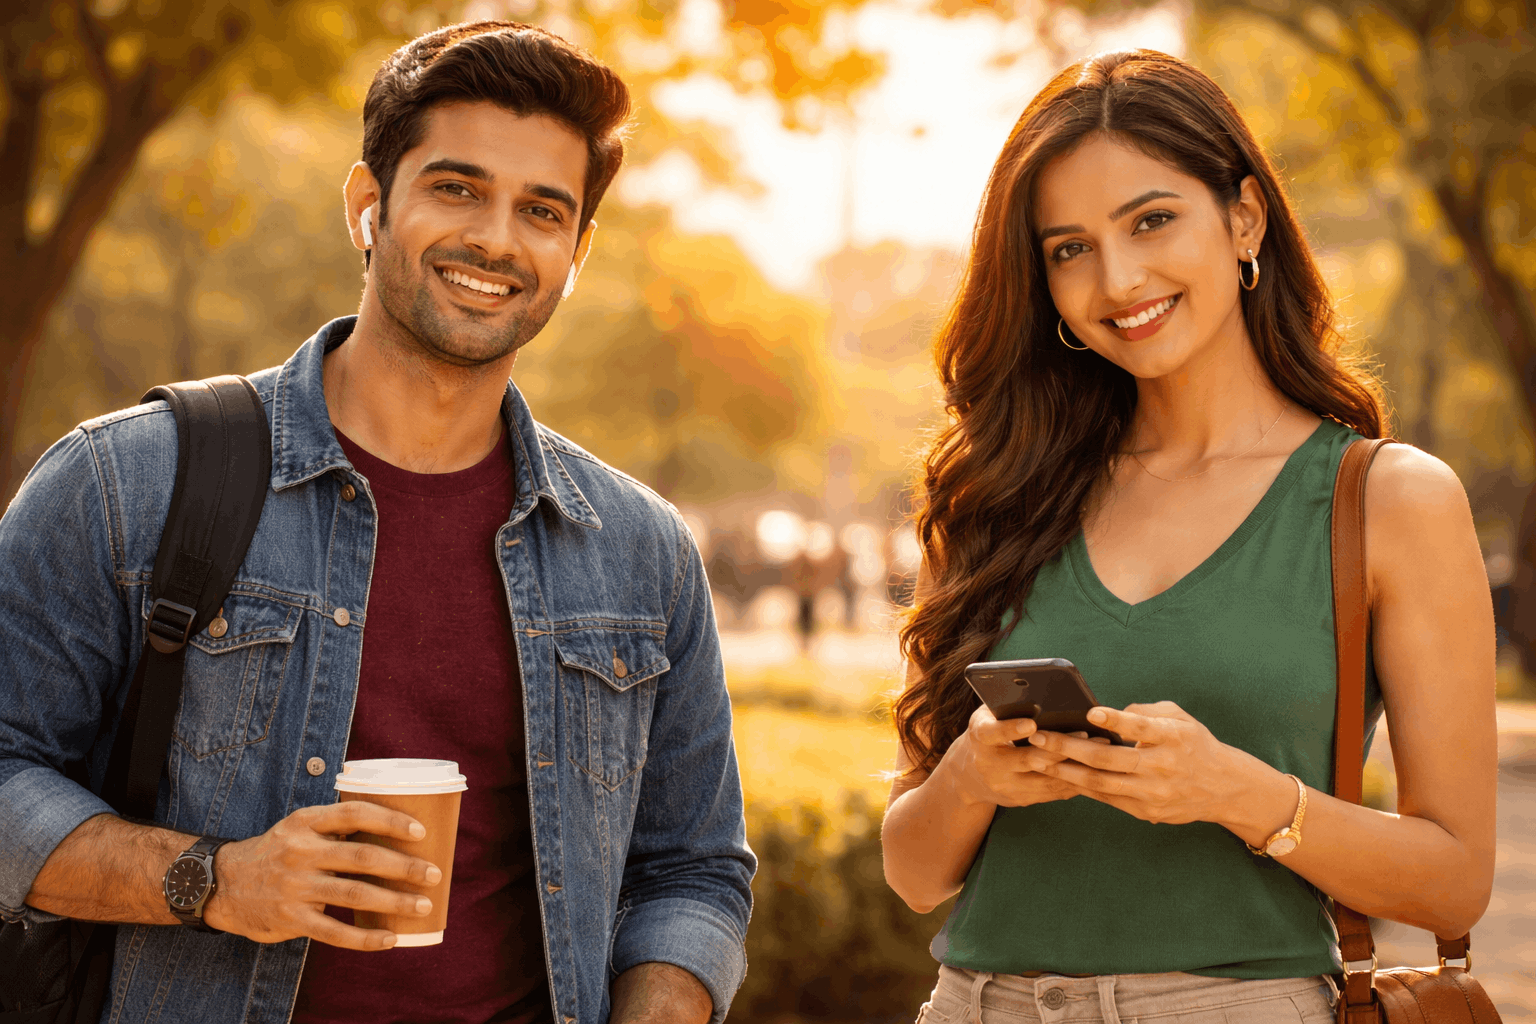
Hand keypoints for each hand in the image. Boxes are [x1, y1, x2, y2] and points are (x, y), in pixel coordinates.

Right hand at [202, 801, 443, 950]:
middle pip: (362, 856)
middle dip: (404, 867)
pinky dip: (366, 937)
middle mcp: (300, 851)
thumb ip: (336, 827)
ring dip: (395, 902)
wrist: (223, 885)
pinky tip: (391, 938)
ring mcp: (295, 887)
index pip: (354, 813)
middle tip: (434, 874)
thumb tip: (395, 831)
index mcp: (306, 822)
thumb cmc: (277, 852)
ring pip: (355, 894)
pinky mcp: (291, 919)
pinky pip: (335, 931)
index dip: (390, 821)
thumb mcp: (299, 828)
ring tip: (423, 906)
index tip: (420, 832)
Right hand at [943, 703, 1090, 808]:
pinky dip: (1074, 781)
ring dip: (1075, 766)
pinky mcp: (1020, 800)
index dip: (1011, 729)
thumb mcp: (988, 716)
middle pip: (1027, 760)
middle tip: (1086, 735)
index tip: (1032, 724)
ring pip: (1045, 780)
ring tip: (1100, 750)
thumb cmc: (988, 732)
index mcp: (979, 738)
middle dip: (1058, 749)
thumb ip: (1007, 707)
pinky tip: (1093, 769)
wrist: (969, 774)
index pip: (992, 734)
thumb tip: (1042, 692)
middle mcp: (990, 765)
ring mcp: (1005, 787)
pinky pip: (1051, 793)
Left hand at [1027, 701, 1256, 825]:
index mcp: (1173, 737)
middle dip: (1069, 747)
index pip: (1142, 728)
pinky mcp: (1147, 811)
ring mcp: (1154, 793)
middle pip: (1110, 759)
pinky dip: (1080, 787)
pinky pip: (1107, 798)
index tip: (1091, 713)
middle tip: (1038, 737)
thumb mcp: (1179, 718)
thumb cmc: (1193, 744)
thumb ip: (1145, 712)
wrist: (1223, 788)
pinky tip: (1058, 776)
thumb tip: (1108, 713)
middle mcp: (1163, 767)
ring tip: (1037, 759)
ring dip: (1065, 771)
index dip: (1116, 720)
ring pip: (1102, 784)